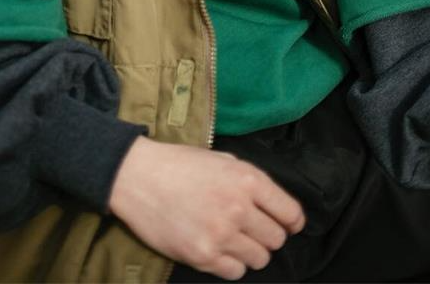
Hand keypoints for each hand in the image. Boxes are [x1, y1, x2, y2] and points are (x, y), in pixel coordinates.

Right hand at [108, 136, 305, 280]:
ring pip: (260, 259)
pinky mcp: (203, 256)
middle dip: (267, 235)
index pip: (290, 213)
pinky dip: (231, 263)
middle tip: (250, 228)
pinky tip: (218, 248)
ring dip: (250, 250)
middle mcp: (238, 208)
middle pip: (277, 239)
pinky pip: (236, 272)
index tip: (286, 224)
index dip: (291, 220)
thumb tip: (273, 205)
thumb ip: (249, 181)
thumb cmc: (179, 164)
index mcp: (247, 179)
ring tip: (232, 238)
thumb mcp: (221, 159)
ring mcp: (221, 234)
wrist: (138, 176)